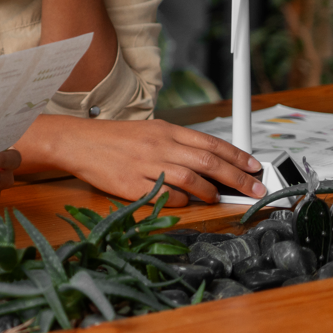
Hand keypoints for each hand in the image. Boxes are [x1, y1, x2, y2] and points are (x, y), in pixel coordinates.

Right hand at [17, 116, 267, 206]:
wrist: (78, 142)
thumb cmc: (114, 139)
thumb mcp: (149, 131)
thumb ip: (178, 144)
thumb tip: (209, 161)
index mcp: (166, 130)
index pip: (211, 143)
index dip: (237, 156)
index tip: (254, 168)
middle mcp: (160, 146)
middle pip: (209, 162)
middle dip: (237, 178)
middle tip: (255, 190)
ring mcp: (146, 165)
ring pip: (191, 179)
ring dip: (210, 192)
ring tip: (217, 197)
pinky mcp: (132, 185)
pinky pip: (166, 195)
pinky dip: (181, 201)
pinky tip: (185, 202)